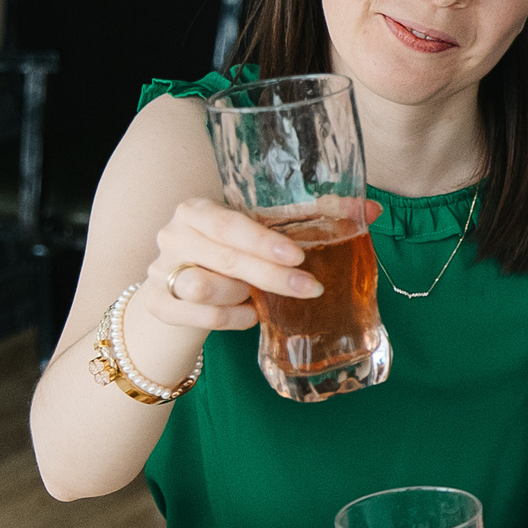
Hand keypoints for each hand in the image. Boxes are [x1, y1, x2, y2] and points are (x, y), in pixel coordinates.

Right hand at [139, 198, 366, 333]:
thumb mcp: (264, 237)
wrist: (182, 293)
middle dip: (271, 276)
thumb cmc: (233, 257)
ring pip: (204, 287)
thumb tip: (371, 208)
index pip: (229, 221)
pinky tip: (248, 316)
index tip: (298, 254)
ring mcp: (160, 270)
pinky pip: (197, 316)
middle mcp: (174, 235)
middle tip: (309, 287)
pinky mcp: (156, 303)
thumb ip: (312, 220)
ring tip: (260, 298)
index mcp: (198, 211)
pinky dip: (228, 319)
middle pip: (224, 257)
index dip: (263, 240)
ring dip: (242, 296)